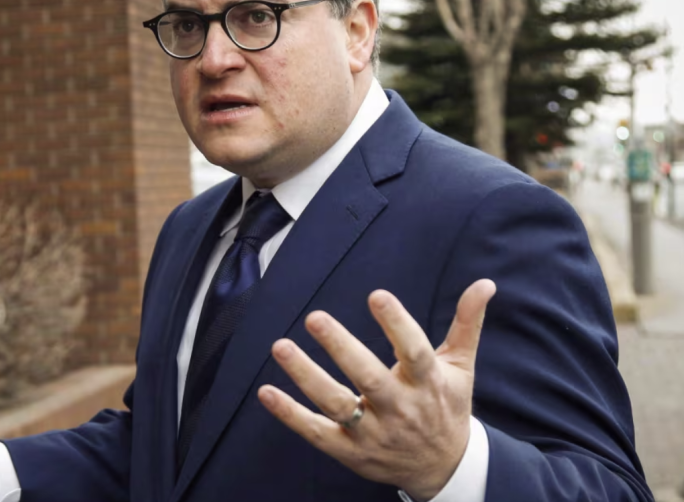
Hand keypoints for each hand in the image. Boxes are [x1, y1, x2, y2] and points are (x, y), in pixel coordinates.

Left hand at [257, 279, 495, 500]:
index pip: (415, 352)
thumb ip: (467, 323)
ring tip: (281, 346)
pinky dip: (290, 415)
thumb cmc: (446, 406)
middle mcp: (401, 409)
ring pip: (337, 405)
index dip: (397, 324)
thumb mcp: (460, 367)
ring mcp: (374, 433)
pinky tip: (267, 392)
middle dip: (342, 349)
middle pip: (370, 379)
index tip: (377, 295)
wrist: (444, 470)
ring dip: (306, 376)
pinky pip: (317, 433)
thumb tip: (485, 283)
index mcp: (428, 384)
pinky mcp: (351, 452)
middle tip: (315, 317)